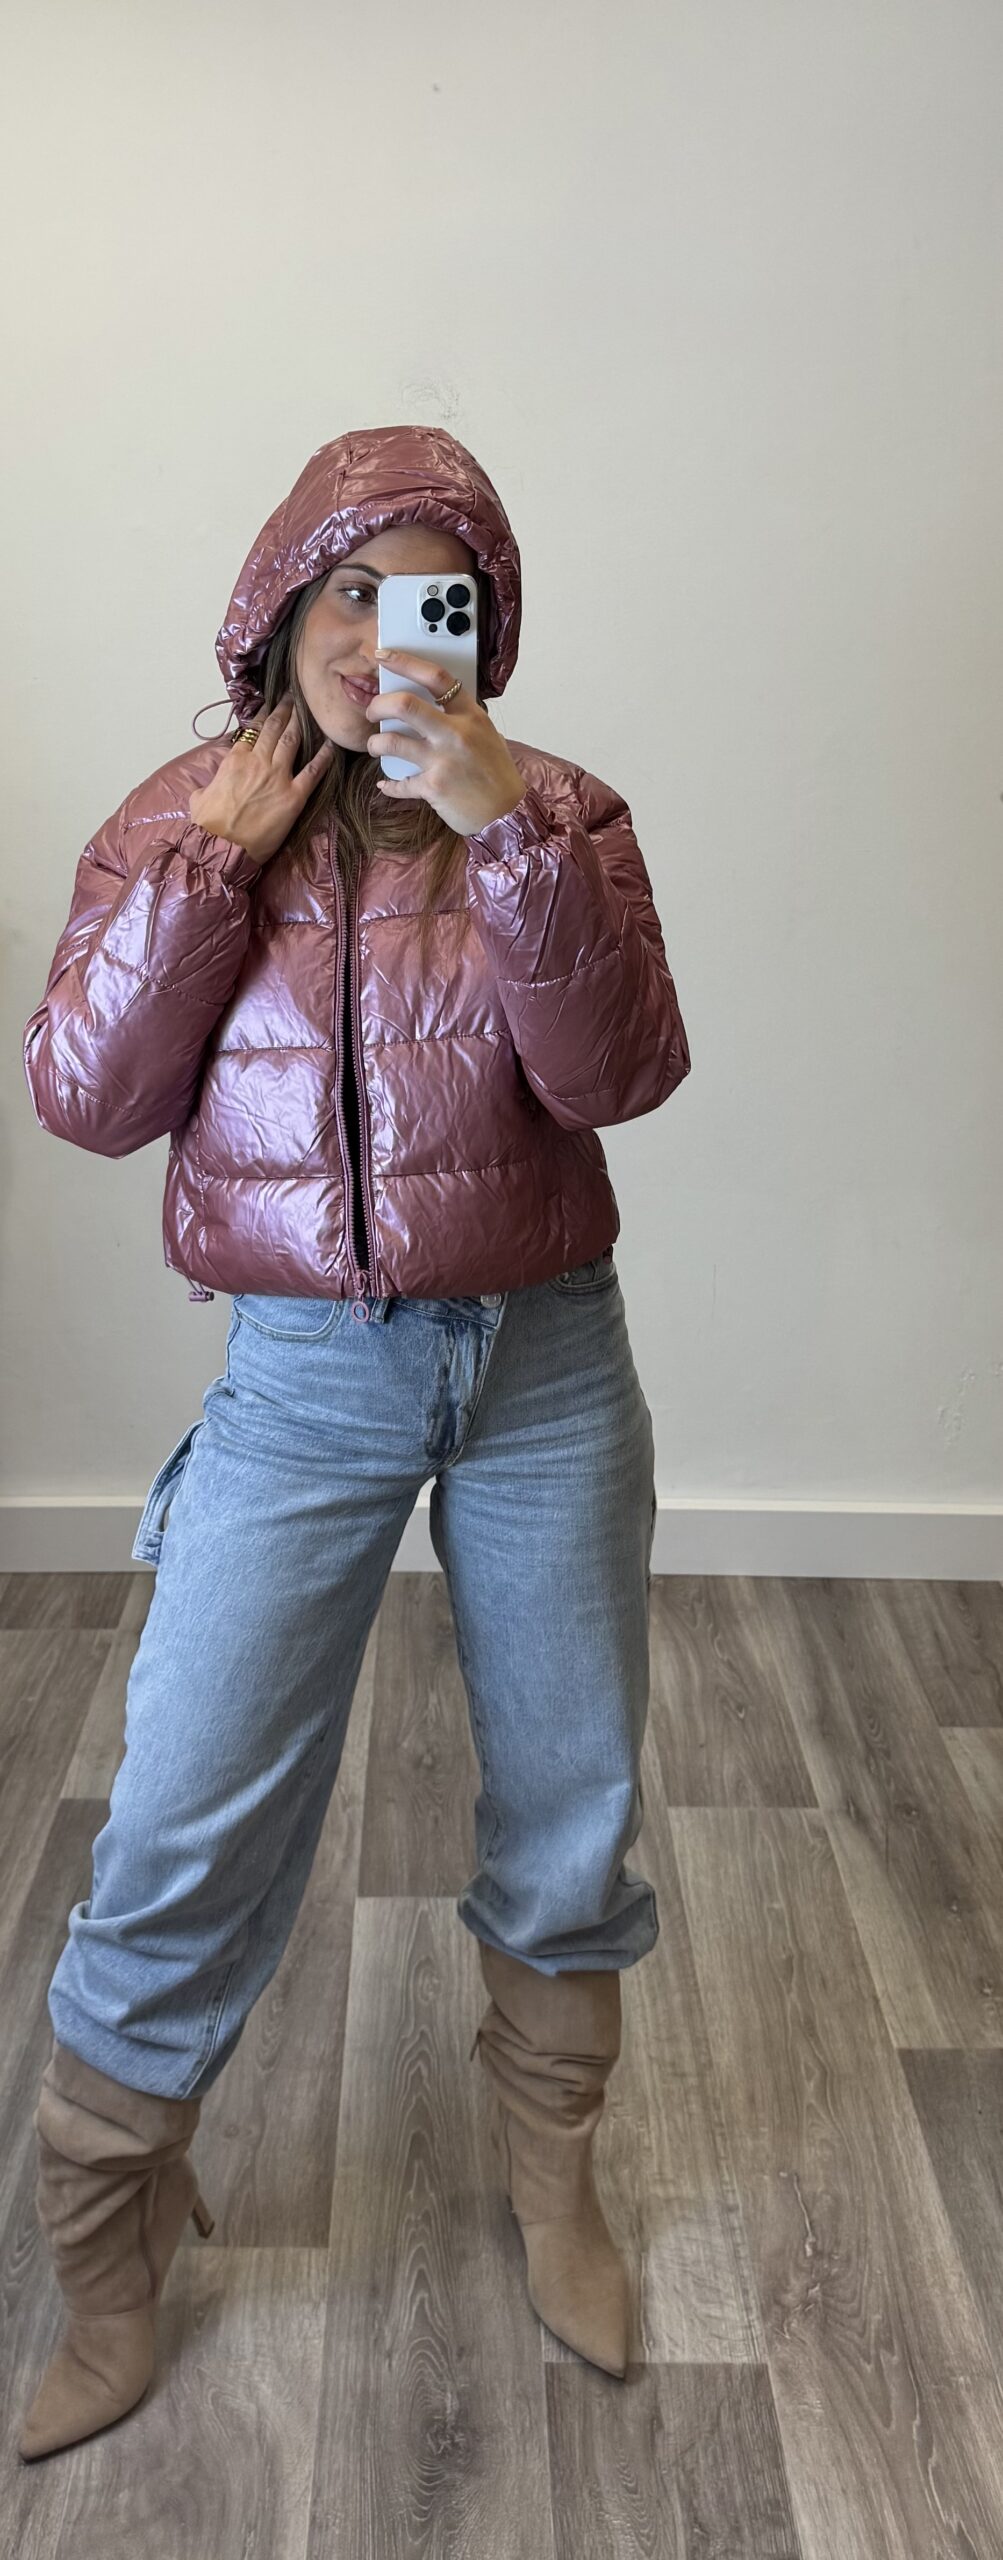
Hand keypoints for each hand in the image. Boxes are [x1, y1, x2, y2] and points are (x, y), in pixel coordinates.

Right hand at [188, 695, 333, 866]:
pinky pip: (313, 771)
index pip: (253, 729)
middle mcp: (257, 762)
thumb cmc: (209, 826)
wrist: (222, 848)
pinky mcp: (294, 797)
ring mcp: (277, 777)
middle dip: (285, 709)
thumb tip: (207, 789)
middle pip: (275, 728)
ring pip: (293, 740)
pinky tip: (331, 744)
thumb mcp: (200, 798)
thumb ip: (207, 786)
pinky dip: (324, 756)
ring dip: (301, 722)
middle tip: (293, 698)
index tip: (272, 704)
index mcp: (235, 760)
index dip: (265, 714)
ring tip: (309, 710)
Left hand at [366, 650, 524, 834]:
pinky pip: (398, 783)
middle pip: (404, 704)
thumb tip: (430, 705)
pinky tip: (386, 784)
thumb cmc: (497, 775)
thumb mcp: (486, 735)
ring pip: (391, 741)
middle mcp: (456, 734)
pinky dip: (388, 785)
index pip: (436, 677)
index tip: (384, 656)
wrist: (507, 814)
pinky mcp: (433, 788)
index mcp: (471, 716)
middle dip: (378, 704)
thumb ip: (461, 718)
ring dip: (375, 743)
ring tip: (376, 746)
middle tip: (372, 710)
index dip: (405, 662)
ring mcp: (443, 761)